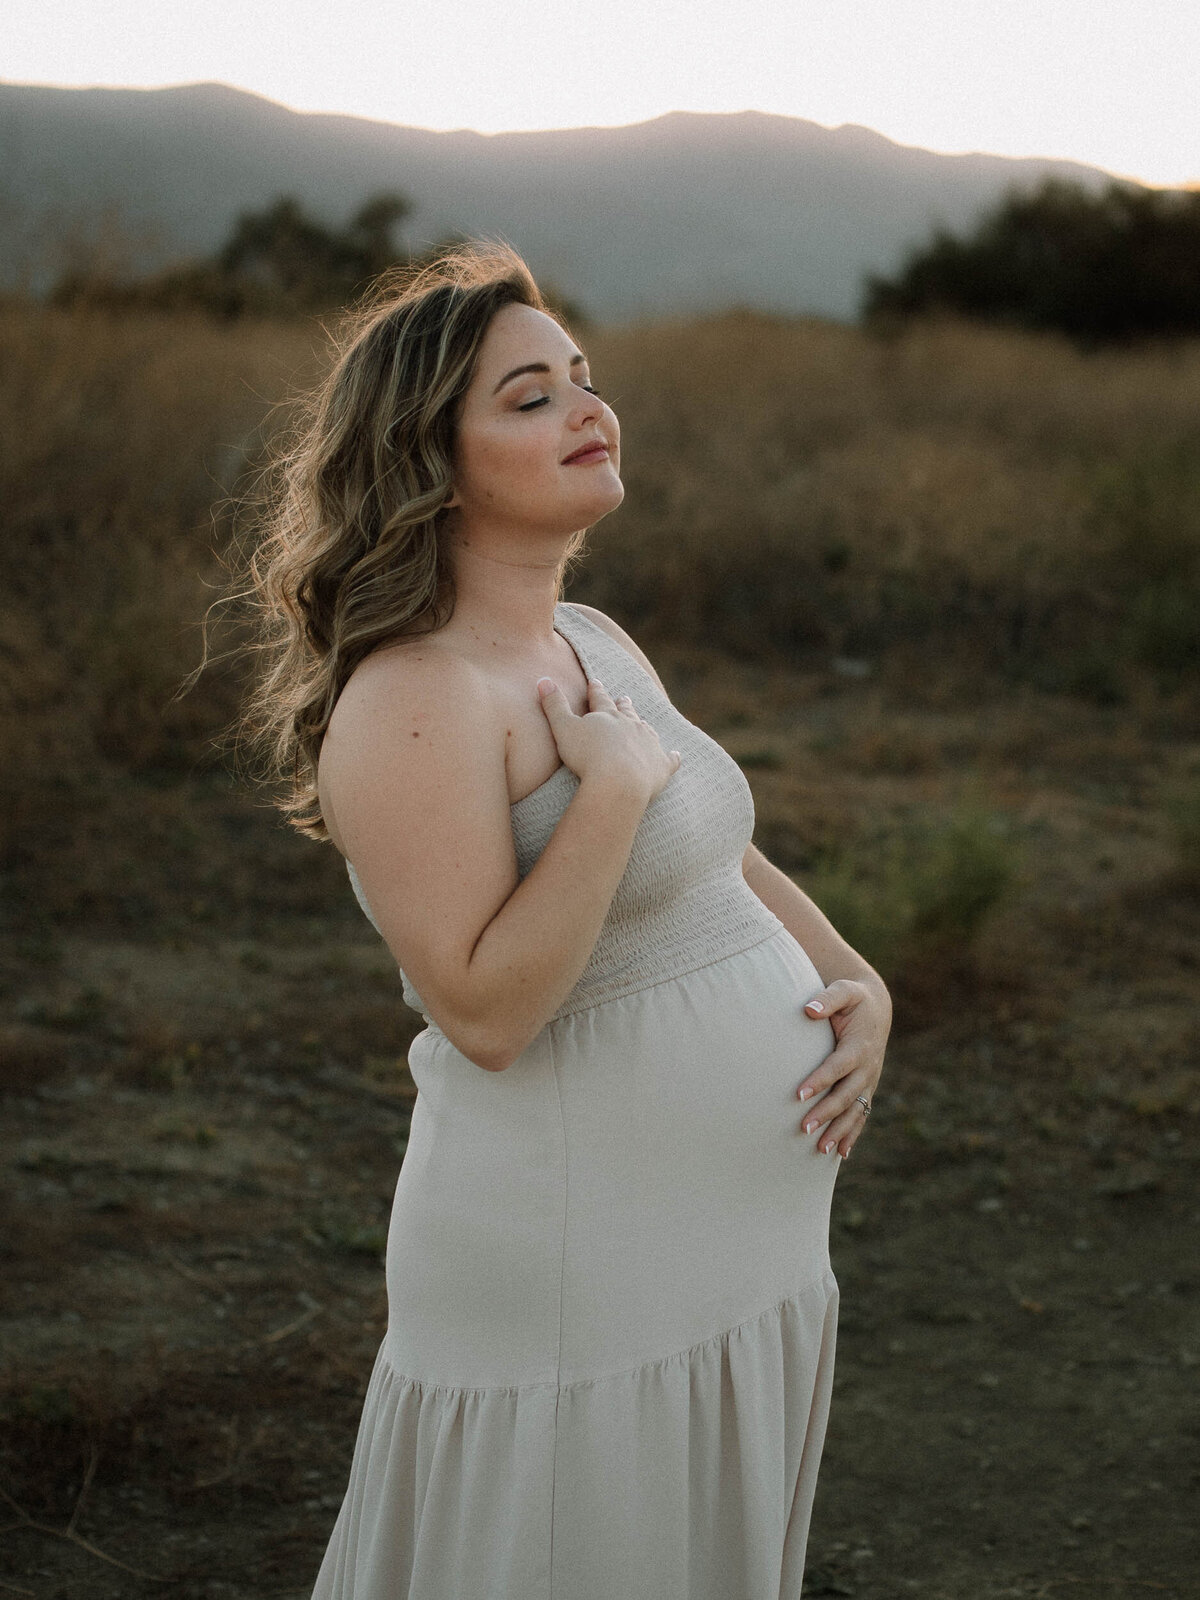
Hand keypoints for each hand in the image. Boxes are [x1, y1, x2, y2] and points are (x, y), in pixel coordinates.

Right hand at [537, 676, 680, 803]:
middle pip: (626, 711)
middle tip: (624, 698)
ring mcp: (648, 744)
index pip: (600, 699)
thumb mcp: (563, 728)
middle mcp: (631, 725)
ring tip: (643, 722)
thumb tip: (543, 679)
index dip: (596, 691)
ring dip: (644, 726)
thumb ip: (554, 705)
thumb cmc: (587, 756)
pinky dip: (673, 758)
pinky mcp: (661, 766)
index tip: (595, 683)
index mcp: (607, 716)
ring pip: (647, 730)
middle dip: (623, 705)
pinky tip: (676, 755)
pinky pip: (670, 760)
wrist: (618, 782)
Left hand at [795, 977, 890, 1158]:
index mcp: (860, 1045)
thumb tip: (809, 1009)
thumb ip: (828, 999)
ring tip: (820, 1149)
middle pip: (846, 1095)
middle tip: (804, 1128)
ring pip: (855, 1110)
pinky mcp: (867, 1087)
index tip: (798, 1095)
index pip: (838, 1066)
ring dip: (839, 1130)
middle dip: (826, 1113)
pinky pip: (861, 1114)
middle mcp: (867, 1067)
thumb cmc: (854, 999)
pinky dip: (853, 1134)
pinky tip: (841, 1153)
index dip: (820, 1080)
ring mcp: (869, 1080)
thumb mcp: (844, 991)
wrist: (877, 1008)